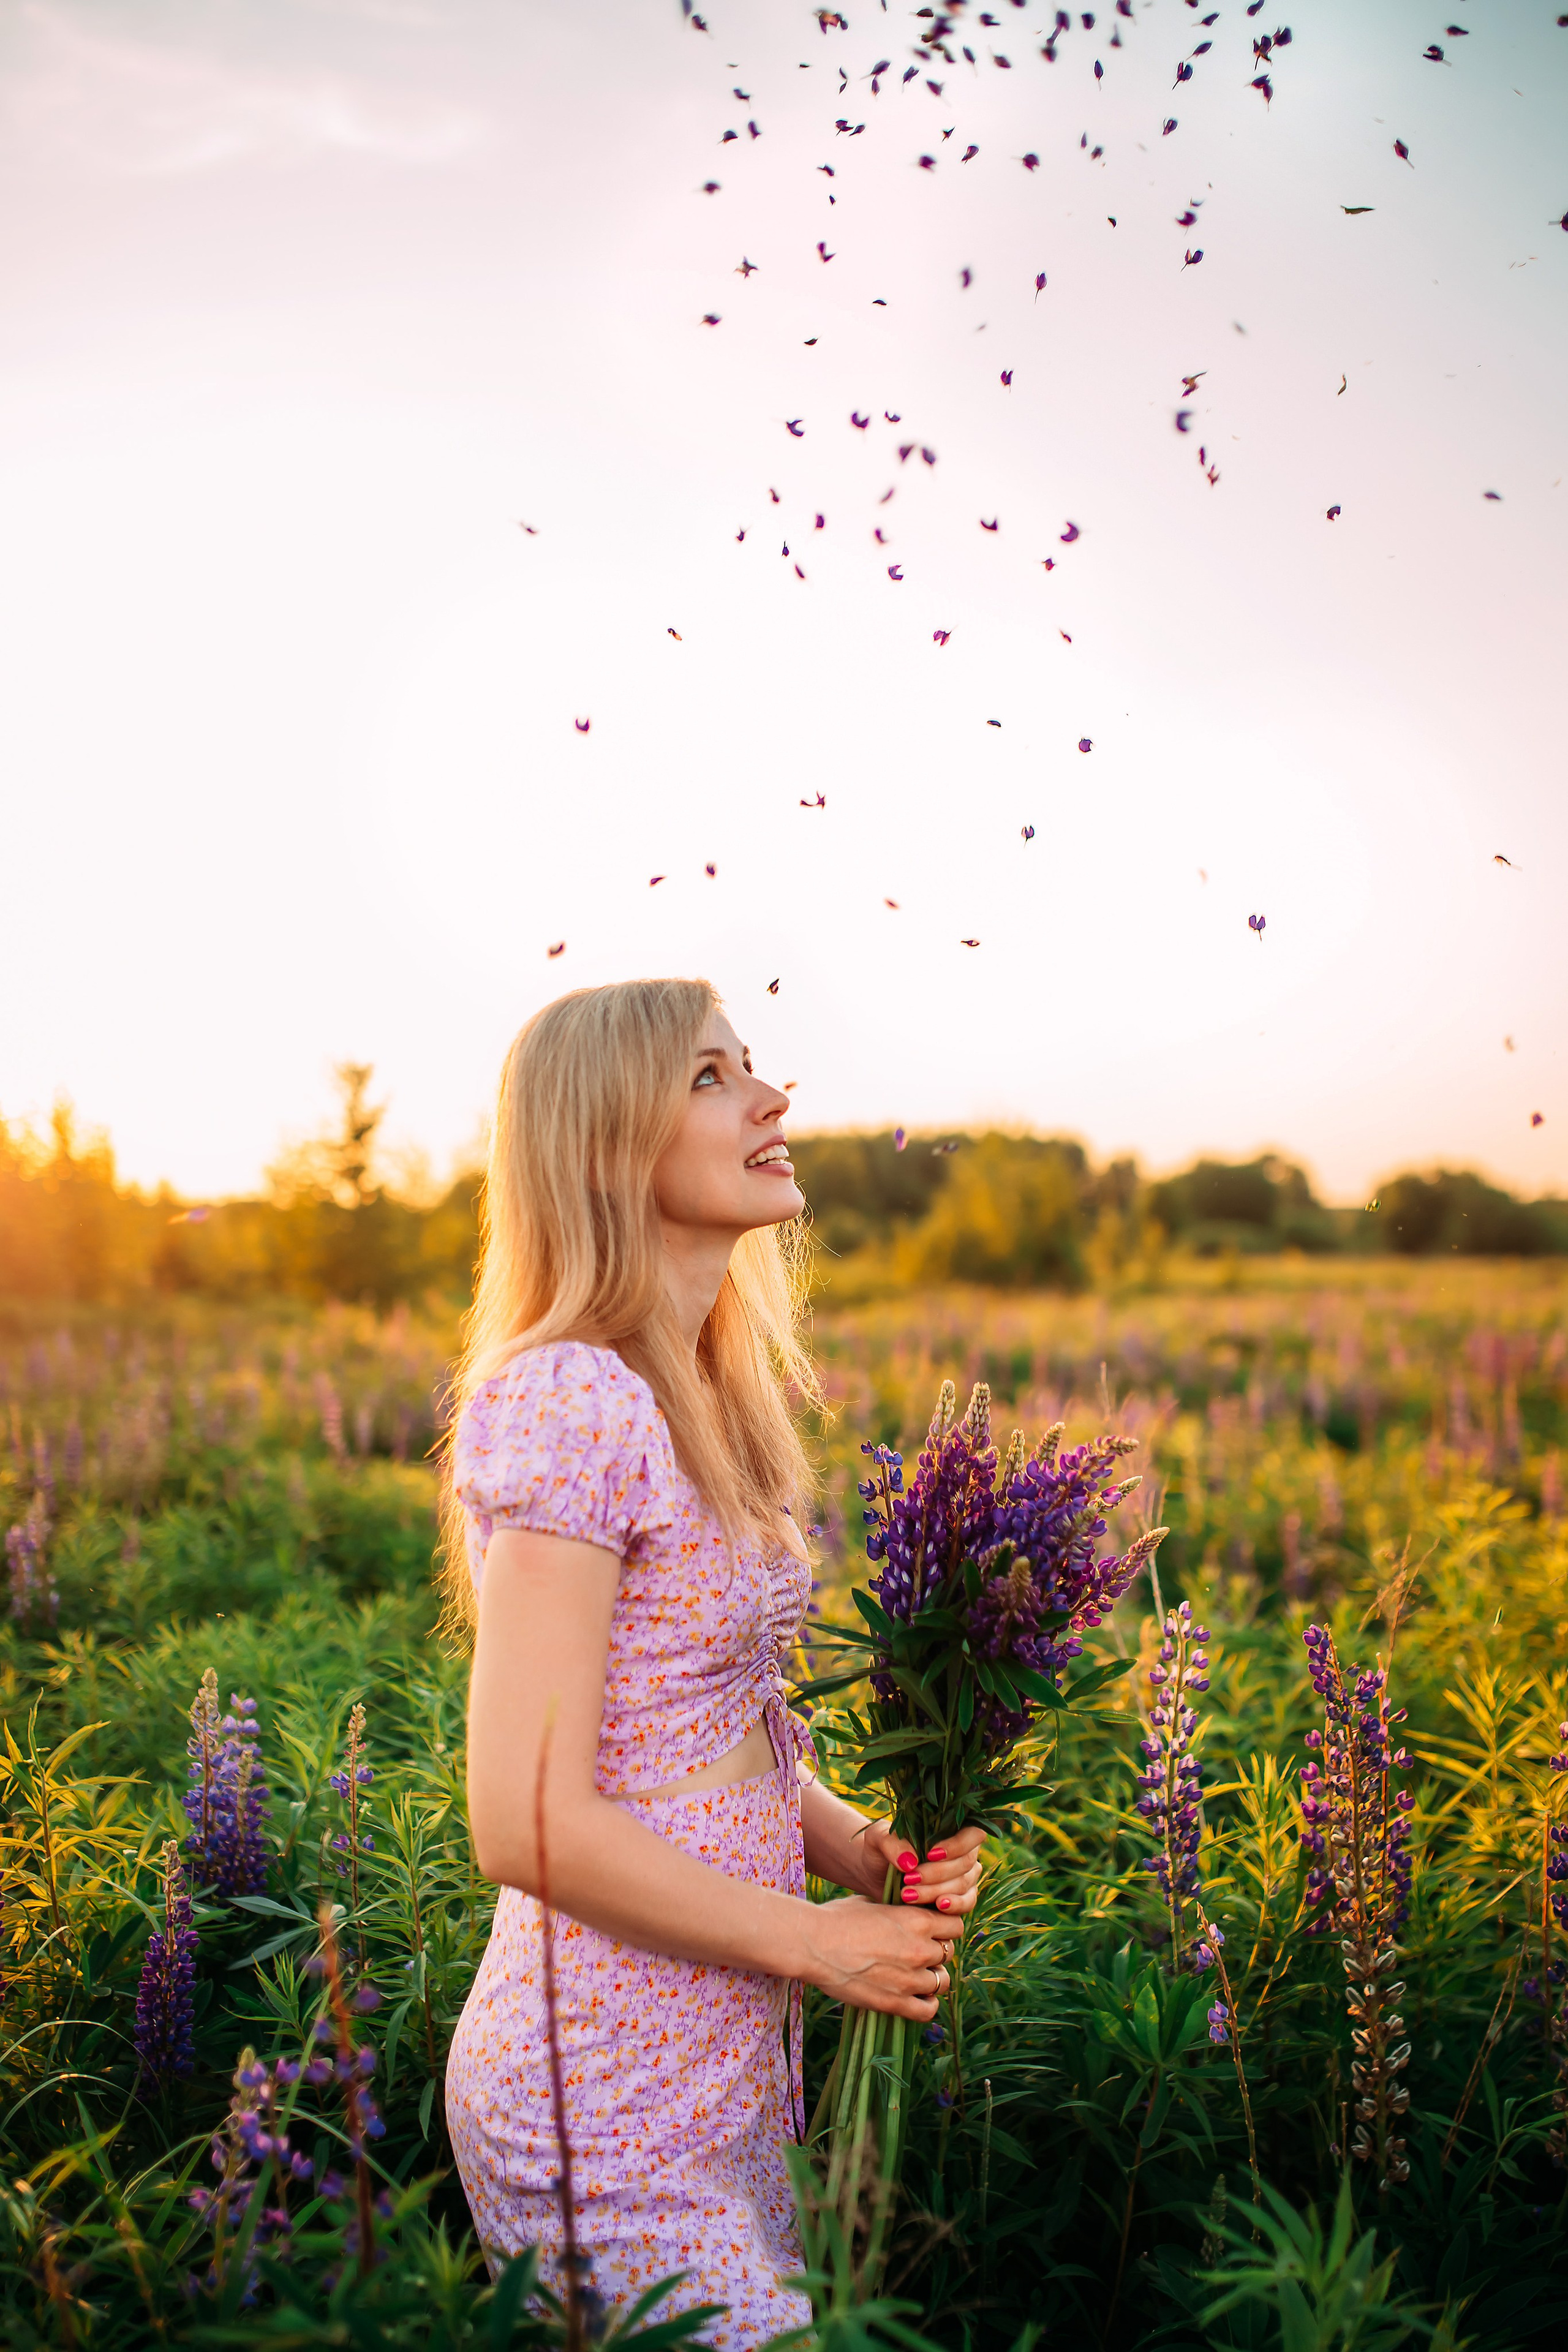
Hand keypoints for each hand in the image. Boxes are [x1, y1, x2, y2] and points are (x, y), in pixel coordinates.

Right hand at [800, 1894, 961, 2019]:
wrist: (813, 1944)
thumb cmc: (837, 1918)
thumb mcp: (873, 1903)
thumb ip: (897, 1912)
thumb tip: (905, 1913)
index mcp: (917, 1919)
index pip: (955, 1925)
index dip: (944, 1928)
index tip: (932, 1930)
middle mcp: (920, 1949)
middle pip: (948, 1953)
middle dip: (935, 1952)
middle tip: (916, 1952)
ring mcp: (910, 1979)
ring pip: (942, 1982)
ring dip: (930, 1978)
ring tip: (912, 1975)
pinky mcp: (896, 2003)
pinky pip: (928, 2011)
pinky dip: (925, 2005)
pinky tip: (914, 1997)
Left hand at [855, 1821, 985, 1917]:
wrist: (872, 1873)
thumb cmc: (878, 1848)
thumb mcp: (877, 1838)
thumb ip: (892, 1843)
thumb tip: (911, 1862)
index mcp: (951, 1828)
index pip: (973, 1833)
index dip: (957, 1845)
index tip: (931, 1854)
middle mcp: (963, 1852)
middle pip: (966, 1863)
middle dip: (937, 1873)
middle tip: (908, 1879)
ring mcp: (964, 1876)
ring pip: (964, 1885)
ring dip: (937, 1891)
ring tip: (908, 1895)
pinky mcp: (958, 1898)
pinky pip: (967, 1904)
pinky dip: (954, 1906)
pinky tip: (938, 1906)